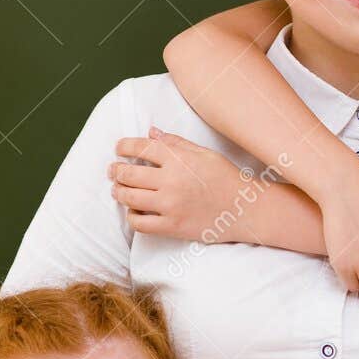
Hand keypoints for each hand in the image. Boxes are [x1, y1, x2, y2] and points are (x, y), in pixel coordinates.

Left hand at [109, 130, 247, 241]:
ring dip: (118, 192)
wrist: (245, 210)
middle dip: (116, 170)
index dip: (124, 146)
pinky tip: (133, 212)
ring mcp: (170, 205)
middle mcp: (171, 180)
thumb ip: (176, 143)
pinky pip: (140, 223)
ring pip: (130, 197)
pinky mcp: (172, 227)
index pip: (141, 147)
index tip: (119, 148)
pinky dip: (131, 217)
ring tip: (117, 190)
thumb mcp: (204, 154)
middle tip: (113, 170)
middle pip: (129, 173)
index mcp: (179, 159)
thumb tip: (151, 132)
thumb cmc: (226, 178)